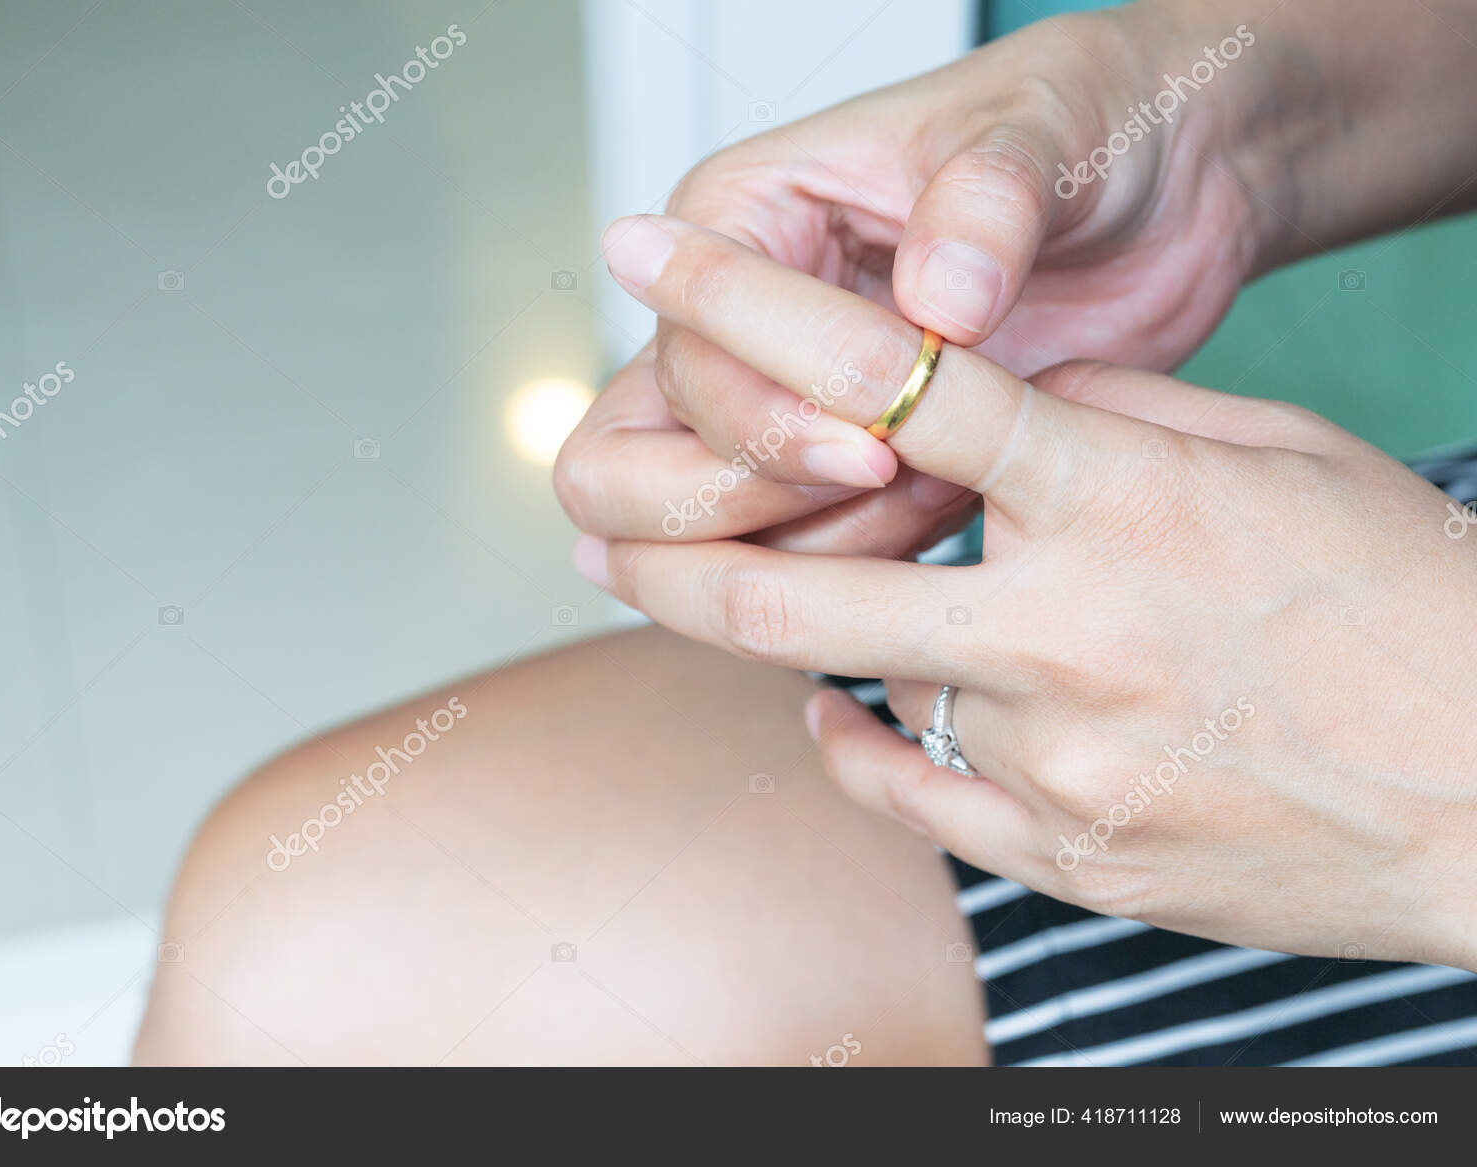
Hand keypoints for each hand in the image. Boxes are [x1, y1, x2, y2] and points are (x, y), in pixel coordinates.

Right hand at [556, 5, 1261, 554]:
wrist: (1173, 185)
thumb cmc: (1084, 122)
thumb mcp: (1046, 126)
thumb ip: (989, 200)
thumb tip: (941, 298)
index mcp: (743, 217)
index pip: (681, 361)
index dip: (764, 424)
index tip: (884, 443)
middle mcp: (735, 325)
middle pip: (619, 470)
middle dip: (732, 509)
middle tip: (877, 482)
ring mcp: (782, 406)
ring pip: (704, 536)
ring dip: (820, 544)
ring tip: (952, 488)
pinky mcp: (844, 469)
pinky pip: (798, 560)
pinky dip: (865, 570)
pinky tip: (961, 509)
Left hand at [572, 217, 1476, 969]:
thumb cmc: (1401, 602)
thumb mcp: (1267, 450)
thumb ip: (1101, 418)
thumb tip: (978, 403)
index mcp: (1118, 495)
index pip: (890, 378)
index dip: (745, 306)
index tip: (653, 261)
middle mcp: (1063, 630)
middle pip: (788, 575)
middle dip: (665, 543)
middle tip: (599, 518)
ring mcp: (1054, 760)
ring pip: (863, 680)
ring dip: (835, 634)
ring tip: (825, 603)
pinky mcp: (1061, 855)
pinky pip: (899, 790)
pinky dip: (849, 739)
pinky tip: (835, 710)